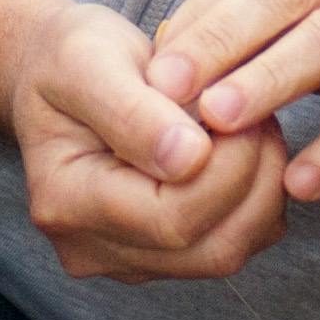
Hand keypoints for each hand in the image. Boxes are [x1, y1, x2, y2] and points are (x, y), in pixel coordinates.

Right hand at [3, 0, 292, 281]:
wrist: (58, 76)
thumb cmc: (70, 59)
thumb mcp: (88, 60)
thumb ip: (133, 111)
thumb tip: (190, 158)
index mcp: (64, 202)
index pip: (170, 218)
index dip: (226, 166)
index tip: (236, 102)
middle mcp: (91, 248)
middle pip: (208, 249)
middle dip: (252, 177)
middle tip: (256, 111)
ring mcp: (126, 260)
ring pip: (228, 253)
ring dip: (262, 190)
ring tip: (252, 125)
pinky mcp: (159, 255)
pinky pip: (232, 244)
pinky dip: (255, 201)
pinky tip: (243, 150)